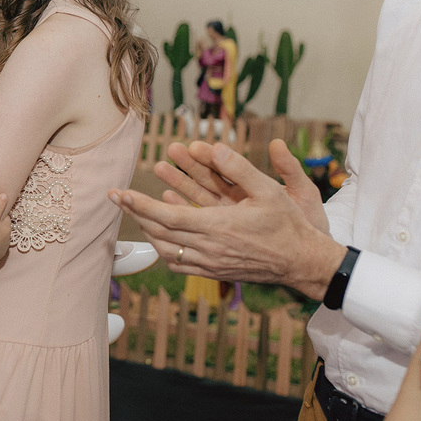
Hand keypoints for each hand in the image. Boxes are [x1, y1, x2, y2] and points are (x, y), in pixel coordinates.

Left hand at [109, 142, 343, 300]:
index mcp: (218, 226)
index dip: (140, 205)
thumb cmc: (288, 224)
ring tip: (136, 215)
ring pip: (166, 251)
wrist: (303, 263)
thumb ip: (239, 168)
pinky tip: (161, 239)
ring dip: (147, 232)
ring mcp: (211, 264)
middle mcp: (209, 248)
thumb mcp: (269, 190)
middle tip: (117, 199)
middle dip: (135, 214)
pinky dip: (164, 250)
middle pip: (159, 233)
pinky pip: (180, 264)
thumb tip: (213, 147)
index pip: (167, 216)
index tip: (120, 193)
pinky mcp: (216, 273)